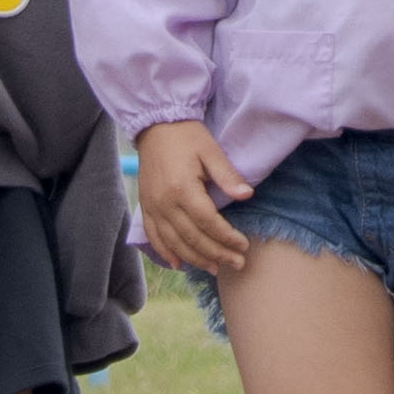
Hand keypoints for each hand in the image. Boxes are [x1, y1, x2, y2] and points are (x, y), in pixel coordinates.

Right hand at [135, 118, 255, 276]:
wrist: (155, 124)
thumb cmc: (186, 135)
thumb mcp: (211, 151)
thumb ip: (227, 176)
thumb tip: (247, 195)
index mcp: (182, 188)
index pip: (208, 222)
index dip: (227, 237)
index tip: (243, 245)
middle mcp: (164, 202)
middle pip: (192, 238)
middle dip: (217, 254)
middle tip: (237, 263)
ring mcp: (152, 206)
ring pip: (174, 242)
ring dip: (195, 259)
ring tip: (215, 268)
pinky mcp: (145, 206)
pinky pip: (154, 236)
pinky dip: (166, 252)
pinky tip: (178, 264)